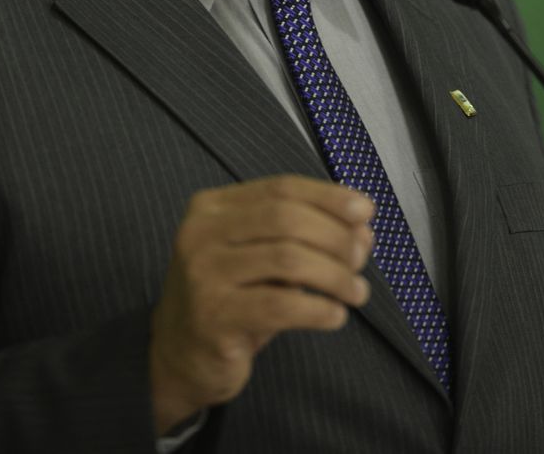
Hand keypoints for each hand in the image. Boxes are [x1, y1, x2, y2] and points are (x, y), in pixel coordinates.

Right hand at [149, 175, 374, 434]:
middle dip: (334, 235)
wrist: (178, 355)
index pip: (281, 188)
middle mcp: (201, 232)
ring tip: (357, 292)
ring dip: (334, 275)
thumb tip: (363, 228)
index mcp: (212, 206)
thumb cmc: (230, 297)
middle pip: (286, 218)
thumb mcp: (262, 258)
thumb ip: (306, 236)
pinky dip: (318, 308)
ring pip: (288, 259)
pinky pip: (280, 306)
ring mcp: (203, 274)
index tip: (365, 210)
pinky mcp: (213, 317)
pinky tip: (335, 316)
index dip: (328, 196)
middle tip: (361, 258)